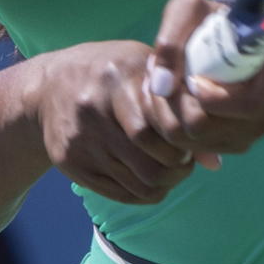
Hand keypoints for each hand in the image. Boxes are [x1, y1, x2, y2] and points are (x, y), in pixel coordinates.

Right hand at [36, 40, 218, 204]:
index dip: (186, 141)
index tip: (193, 138)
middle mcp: (94, 107)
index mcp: (119, 75)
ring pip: (138, 183)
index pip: (162, 125)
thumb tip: (215, 161)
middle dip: (178, 168)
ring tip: (169, 169)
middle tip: (184, 160)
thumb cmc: (111, 73)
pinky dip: (143, 192)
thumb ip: (179, 104)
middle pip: (151, 161)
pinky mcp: (68, 162)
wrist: (48, 86)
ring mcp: (79, 138)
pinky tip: (147, 177)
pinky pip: (119, 194)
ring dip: (164, 184)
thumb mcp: (143, 69)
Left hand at [145, 0, 263, 155]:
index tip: (190, 76)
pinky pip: (193, 149)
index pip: (247, 104)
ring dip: (167, 115)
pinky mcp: (235, 142)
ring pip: (194, 143)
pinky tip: (168, 101)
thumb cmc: (209, 20)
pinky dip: (172, 127)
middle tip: (158, 79)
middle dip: (173, 104)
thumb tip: (161, 86)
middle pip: (209, 129)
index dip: (208, 97)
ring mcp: (254, 128)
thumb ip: (172, 39)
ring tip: (160, 86)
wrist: (226, 37)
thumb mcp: (188, 10)